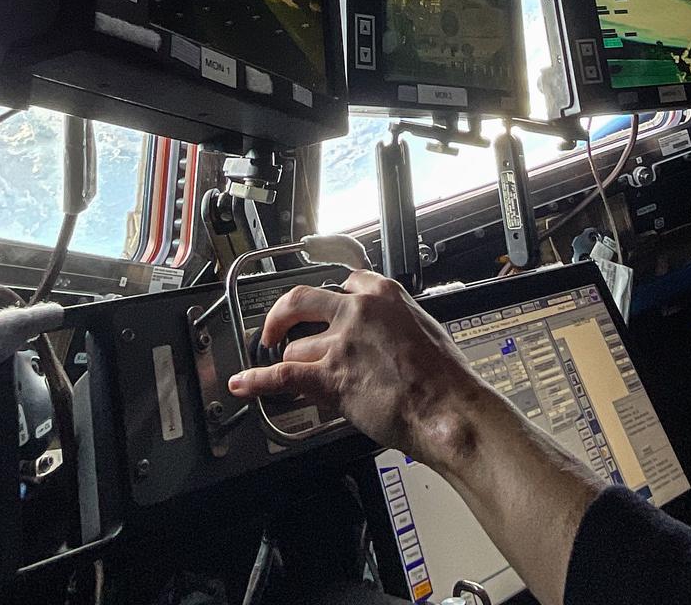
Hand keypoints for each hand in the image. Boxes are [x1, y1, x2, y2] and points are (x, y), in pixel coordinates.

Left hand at [227, 269, 494, 466]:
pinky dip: (256, 381)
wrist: (448, 409)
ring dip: (295, 365)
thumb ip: (395, 322)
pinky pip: (281, 376)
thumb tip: (383, 334)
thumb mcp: (424, 329)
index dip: (325, 298)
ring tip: (300, 379)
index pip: (342, 281)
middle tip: (275, 328)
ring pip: (295, 348)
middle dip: (281, 315)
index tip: (317, 305)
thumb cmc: (445, 379)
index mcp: (383, 294)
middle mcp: (357, 310)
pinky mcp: (330, 376)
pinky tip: (243, 384)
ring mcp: (340, 342)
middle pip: (300, 299)